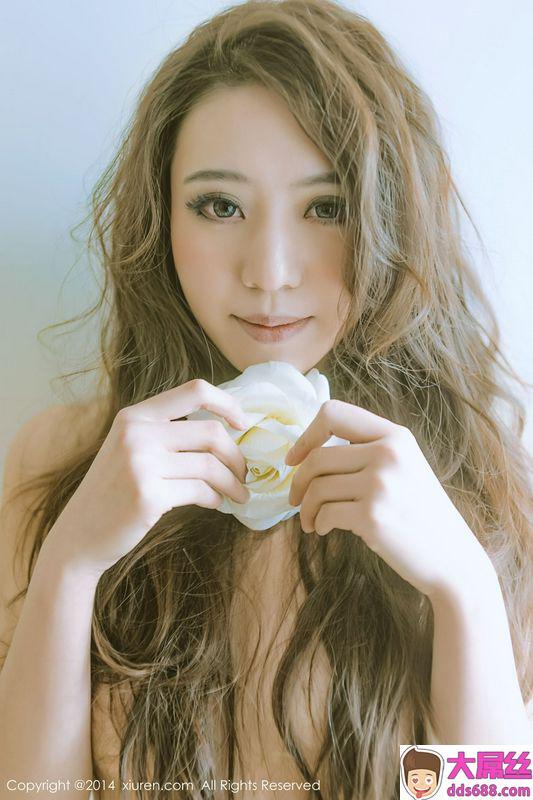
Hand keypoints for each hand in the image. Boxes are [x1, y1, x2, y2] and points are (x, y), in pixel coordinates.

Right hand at [46, 380, 250, 576]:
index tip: (243, 424)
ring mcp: (141, 464)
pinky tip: (216, 503)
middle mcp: (137, 434)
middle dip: (236, 456)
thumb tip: (226, 430)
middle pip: (211, 432)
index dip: (227, 403)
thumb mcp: (130, 448)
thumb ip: (166, 432)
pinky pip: (201, 491)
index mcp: (135, 416)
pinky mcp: (148, 496)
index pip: (194, 391)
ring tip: (239, 494)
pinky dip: (216, 499)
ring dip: (233, 482)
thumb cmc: (114, 491)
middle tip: (244, 474)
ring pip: (210, 466)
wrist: (80, 534)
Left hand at [285, 399, 492, 599]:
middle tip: (296, 500)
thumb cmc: (418, 513)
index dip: (306, 436)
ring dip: (306, 508)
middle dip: (299, 482)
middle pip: (317, 457)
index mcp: (395, 436)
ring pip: (316, 488)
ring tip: (311, 521)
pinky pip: (325, 514)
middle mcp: (389, 454)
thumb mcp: (403, 467)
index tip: (294, 459)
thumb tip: (307, 450)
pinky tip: (324, 530)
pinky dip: (318, 524)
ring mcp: (382, 485)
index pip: (333, 413)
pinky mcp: (373, 517)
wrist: (452, 558)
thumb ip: (366, 450)